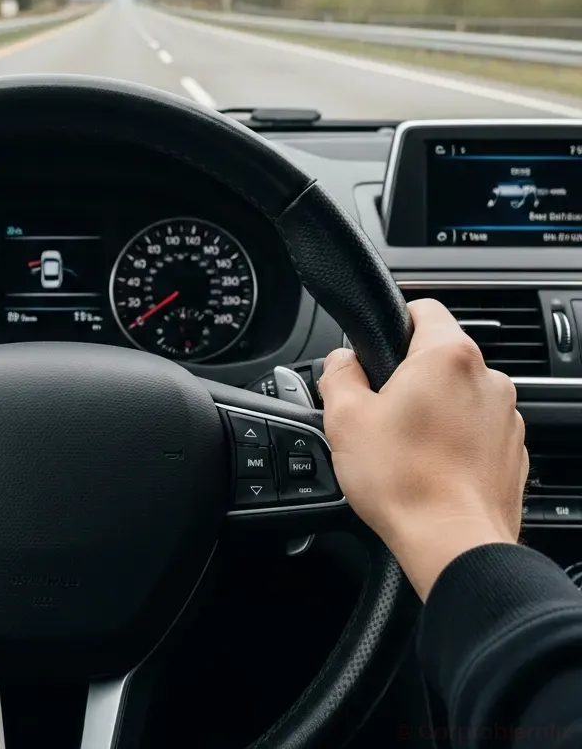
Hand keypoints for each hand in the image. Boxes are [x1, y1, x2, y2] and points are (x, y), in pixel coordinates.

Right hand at [320, 298, 526, 599]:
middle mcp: (487, 378)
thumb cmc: (403, 481)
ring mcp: (507, 417)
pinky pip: (477, 429)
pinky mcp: (514, 452)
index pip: (424, 307)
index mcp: (447, 356)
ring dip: (434, 407)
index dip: (394, 320)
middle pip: (440, 355)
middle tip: (377, 407)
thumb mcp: (344, 417)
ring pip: (460, 394)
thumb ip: (339, 373)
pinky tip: (427, 465)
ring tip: (402, 443)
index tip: (377, 344)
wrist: (453, 544)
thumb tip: (342, 361)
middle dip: (409, 374)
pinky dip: (455, 439)